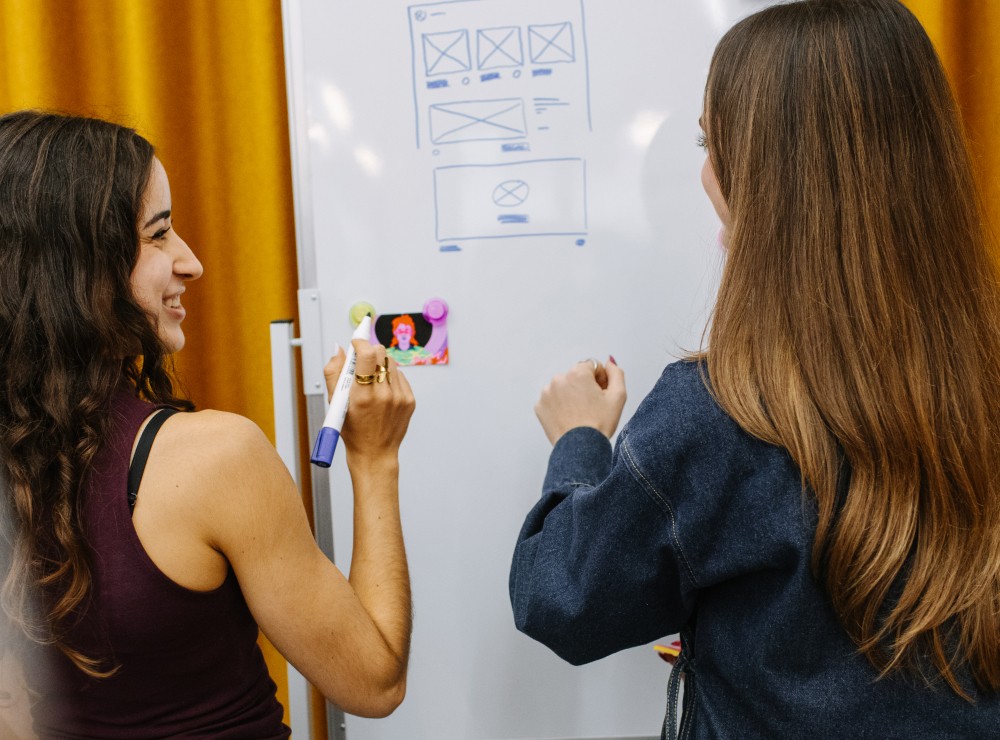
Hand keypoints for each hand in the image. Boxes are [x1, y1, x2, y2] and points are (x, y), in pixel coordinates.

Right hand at [323, 340, 415, 467]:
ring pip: (391, 362)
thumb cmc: (352, 431)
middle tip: (362, 361)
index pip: (367, 355)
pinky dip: (390, 377)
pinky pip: (400, 376)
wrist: (375, 453)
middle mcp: (384, 395)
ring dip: (380, 364)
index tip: (356, 342)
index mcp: (362, 396)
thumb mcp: (335, 403)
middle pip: (381, 353)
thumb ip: (334, 373)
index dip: (360, 343)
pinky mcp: (409, 400)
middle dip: (370, 352)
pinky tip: (382, 391)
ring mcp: (399, 398)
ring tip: (371, 380)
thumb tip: (340, 349)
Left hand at [535, 358, 625, 444]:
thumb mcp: (618, 396)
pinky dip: (559, 406)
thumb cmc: (599, 424)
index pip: (592, 366)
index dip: (600, 380)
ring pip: (563, 388)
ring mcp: (546, 393)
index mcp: (577, 373)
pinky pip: (552, 400)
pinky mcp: (539, 406)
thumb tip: (609, 363)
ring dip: (570, 395)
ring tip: (579, 413)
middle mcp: (559, 379)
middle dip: (584, 387)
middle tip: (591, 406)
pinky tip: (568, 417)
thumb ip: (616, 373)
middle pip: (576, 376)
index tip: (601, 394)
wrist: (581, 448)